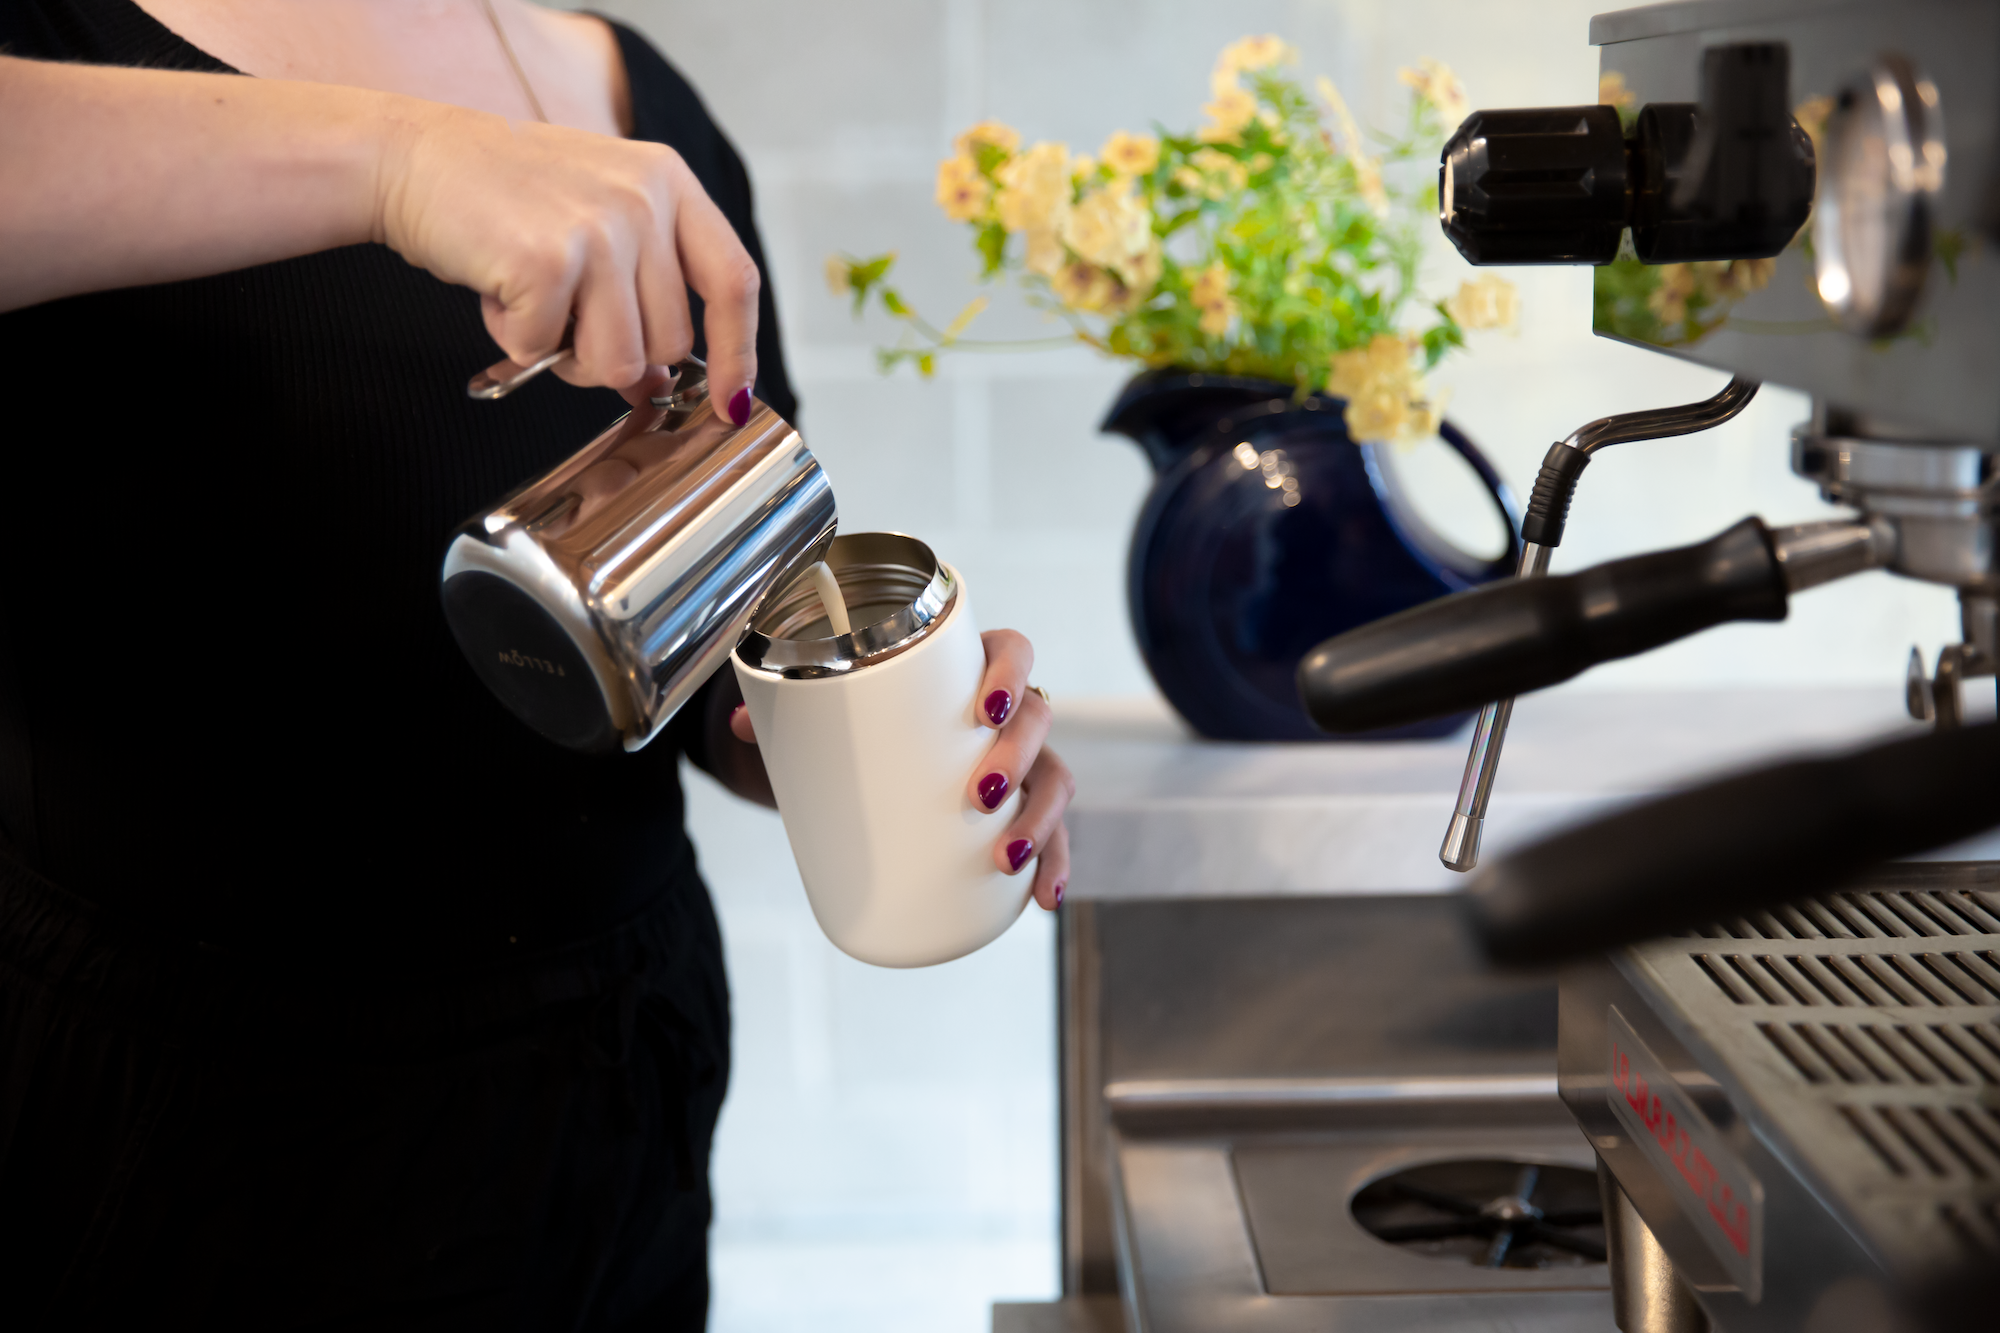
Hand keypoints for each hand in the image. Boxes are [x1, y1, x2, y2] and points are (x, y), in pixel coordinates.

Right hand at [376, 103, 759, 414]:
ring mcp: (600, 229)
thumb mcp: (596, 222)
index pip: (734, 281)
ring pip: (620, 362)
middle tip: (567, 317)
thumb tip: (662, 382)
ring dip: (567, 355)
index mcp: (668, 181)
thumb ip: (643, 290)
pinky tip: (498, 290)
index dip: (741, 351)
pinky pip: (550, 353)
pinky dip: (516, 339)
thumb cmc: (503, 195)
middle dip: (617, 353)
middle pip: (671, 342)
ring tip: (532, 300)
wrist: (409, 157)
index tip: (732, 401)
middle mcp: (645, 199)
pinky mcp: (550, 260)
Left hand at [726, 629, 1074, 910]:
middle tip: (980, 796)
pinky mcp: (1023, 808)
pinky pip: (1053, 834)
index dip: (1010, 674)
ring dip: (1042, 820)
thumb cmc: (868, 720)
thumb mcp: (833, 713)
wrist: (878, 755)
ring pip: (1056, 779)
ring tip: (1009, 859)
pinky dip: (1052, 865)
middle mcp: (1011, 711)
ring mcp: (1024, 762)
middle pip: (1038, 719)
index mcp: (975, 668)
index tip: (984, 707)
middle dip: (1018, 758)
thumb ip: (786, 710)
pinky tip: (1043, 898)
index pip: (1013, 652)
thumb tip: (740, 723)